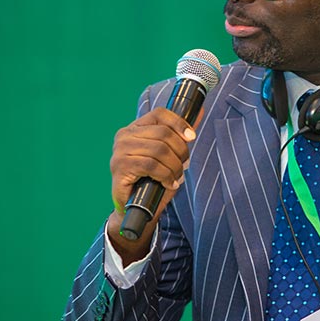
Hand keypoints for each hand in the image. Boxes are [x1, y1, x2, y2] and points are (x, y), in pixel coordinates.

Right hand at [106, 107, 199, 262]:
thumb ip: (179, 135)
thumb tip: (199, 112)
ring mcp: (120, 151)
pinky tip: (168, 183)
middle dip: (180, 151)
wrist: (133, 208)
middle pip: (163, 133)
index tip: (191, 137)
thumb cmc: (151, 180)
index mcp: (135, 128)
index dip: (179, 123)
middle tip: (184, 166)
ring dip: (174, 166)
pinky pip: (152, 165)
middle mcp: (124, 136)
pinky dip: (166, 175)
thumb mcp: (168, 155)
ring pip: (160, 150)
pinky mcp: (120, 167)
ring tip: (176, 177)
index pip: (160, 114)